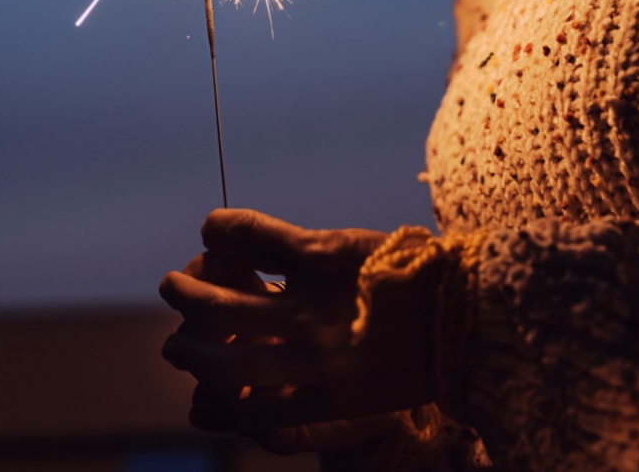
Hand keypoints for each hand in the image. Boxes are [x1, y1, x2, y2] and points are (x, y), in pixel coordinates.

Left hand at [159, 209, 441, 451]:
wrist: (468, 323)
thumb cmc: (411, 274)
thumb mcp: (347, 243)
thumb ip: (286, 242)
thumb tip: (217, 232)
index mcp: (323, 259)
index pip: (248, 236)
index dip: (222, 230)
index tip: (209, 229)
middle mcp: (314, 309)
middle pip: (224, 305)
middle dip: (187, 297)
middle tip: (169, 286)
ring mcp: (321, 358)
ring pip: (233, 363)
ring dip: (194, 353)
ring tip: (175, 346)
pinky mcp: (333, 398)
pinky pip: (265, 409)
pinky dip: (228, 407)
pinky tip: (204, 403)